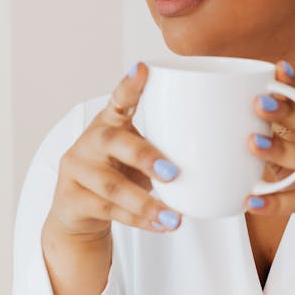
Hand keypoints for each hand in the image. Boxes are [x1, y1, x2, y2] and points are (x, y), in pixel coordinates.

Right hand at [46, 62, 181, 242]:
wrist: (78, 211)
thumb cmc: (120, 173)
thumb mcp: (137, 155)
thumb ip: (164, 148)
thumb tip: (223, 152)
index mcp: (109, 123)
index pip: (118, 99)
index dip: (130, 85)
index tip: (144, 68)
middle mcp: (89, 141)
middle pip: (113, 143)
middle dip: (144, 156)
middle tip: (173, 173)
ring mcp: (76, 170)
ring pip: (111, 186)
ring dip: (146, 203)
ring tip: (174, 218)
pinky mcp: (71, 199)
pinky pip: (108, 211)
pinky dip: (138, 221)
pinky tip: (160, 225)